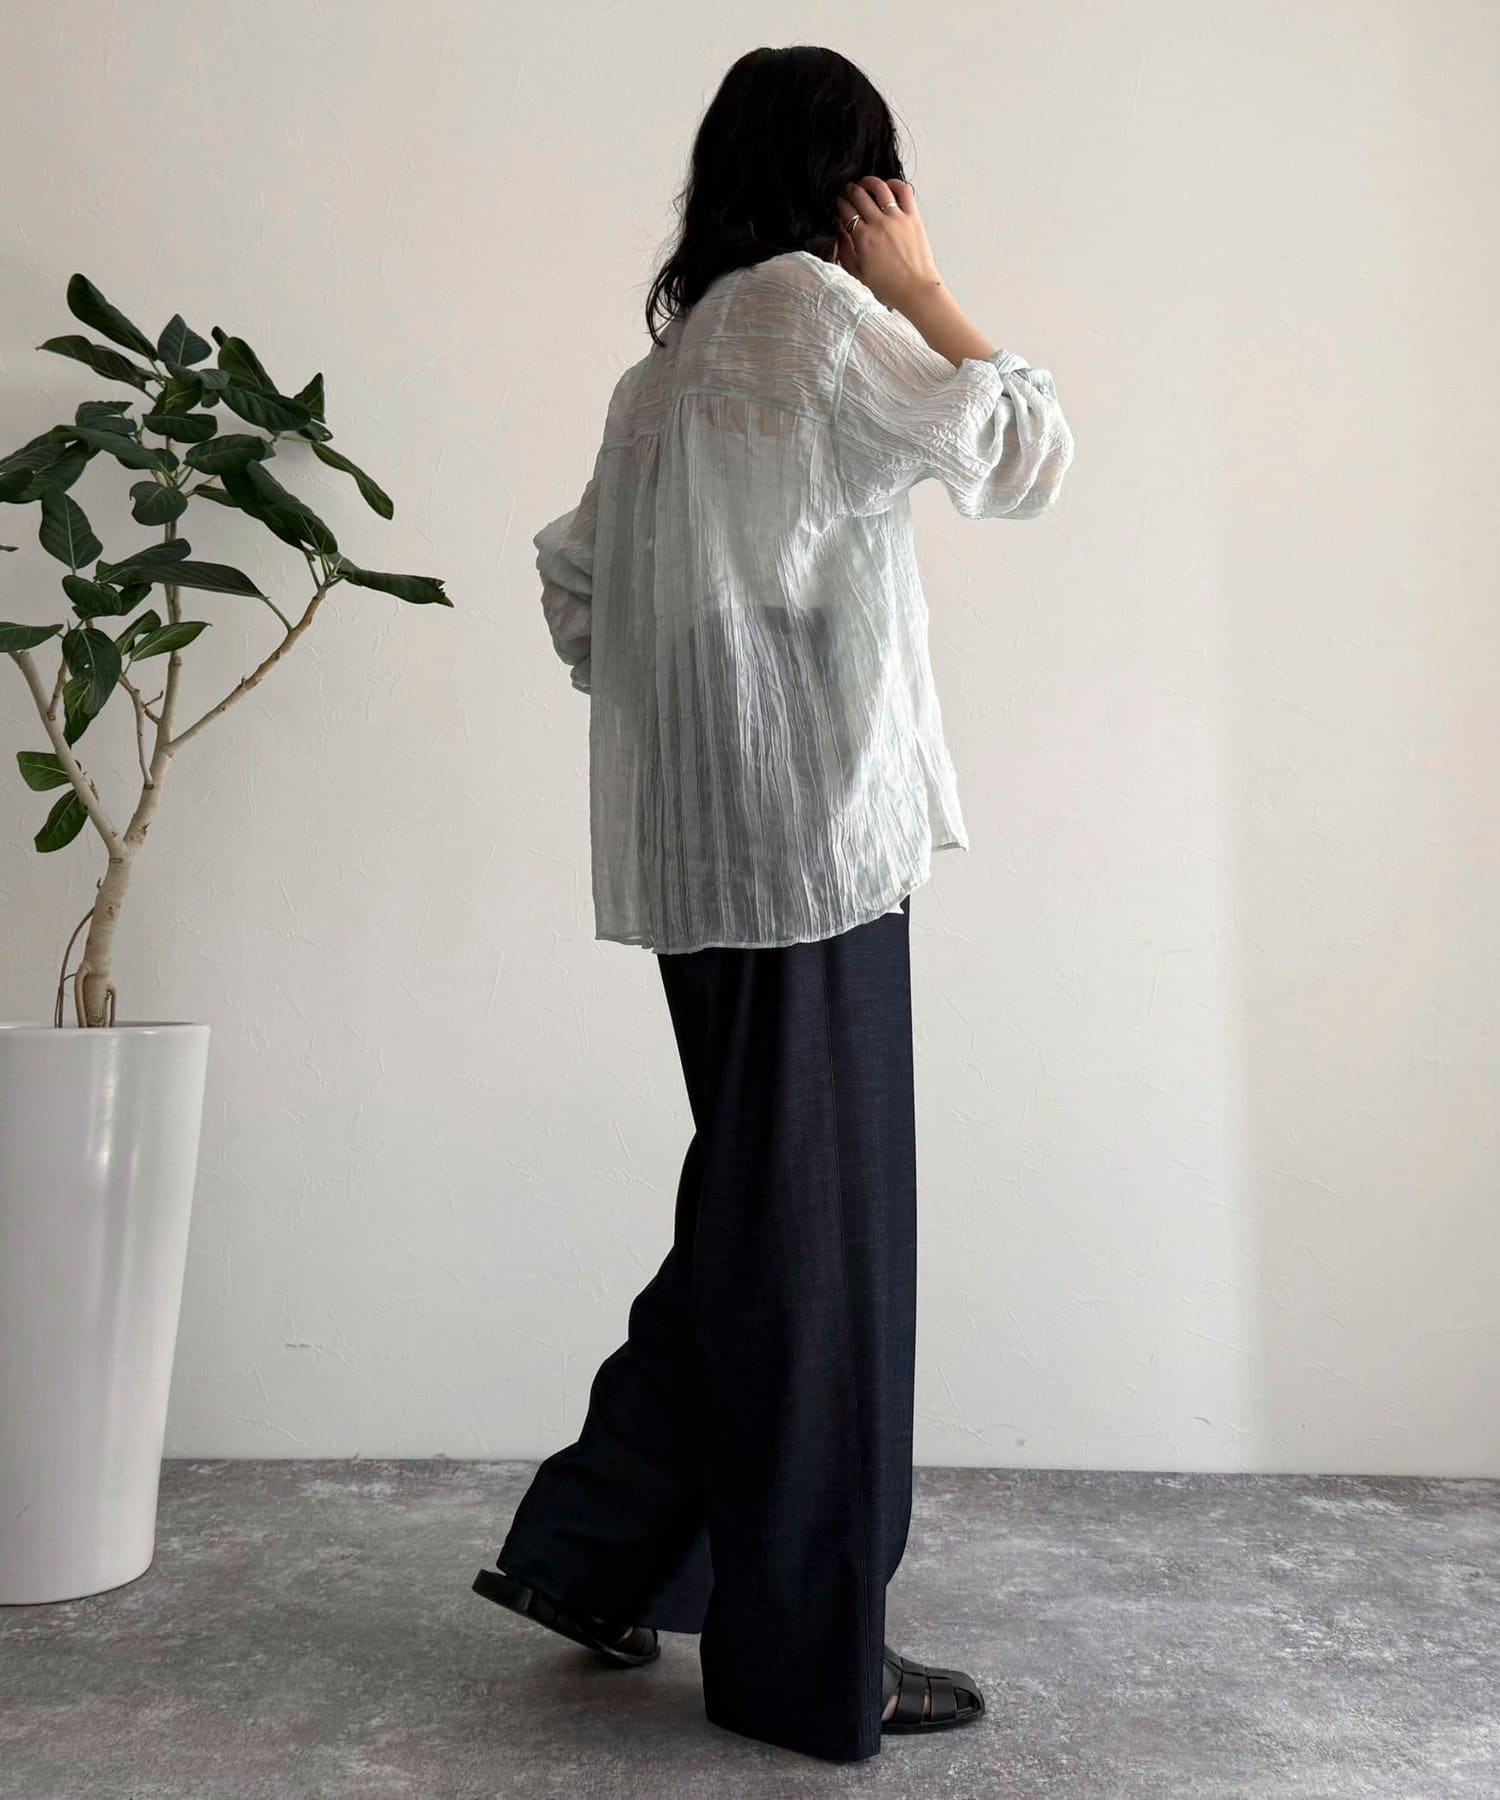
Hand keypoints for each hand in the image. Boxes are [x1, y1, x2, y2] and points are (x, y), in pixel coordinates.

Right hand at [835, 177, 940, 309]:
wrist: (916, 290)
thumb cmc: (888, 287)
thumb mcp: (858, 275)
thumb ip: (845, 253)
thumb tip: (841, 233)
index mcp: (863, 238)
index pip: (846, 211)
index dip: (839, 204)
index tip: (838, 203)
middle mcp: (879, 224)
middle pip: (859, 196)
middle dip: (849, 190)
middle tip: (847, 191)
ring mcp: (897, 218)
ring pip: (879, 188)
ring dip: (868, 182)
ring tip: (864, 183)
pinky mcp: (913, 217)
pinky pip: (903, 191)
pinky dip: (894, 183)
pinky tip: (888, 185)